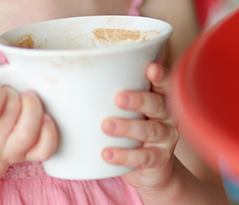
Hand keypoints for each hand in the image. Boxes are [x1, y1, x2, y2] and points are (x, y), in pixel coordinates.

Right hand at [0, 59, 57, 163]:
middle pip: (12, 113)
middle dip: (13, 95)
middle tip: (9, 93)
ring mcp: (11, 154)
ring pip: (28, 133)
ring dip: (33, 107)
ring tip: (28, 97)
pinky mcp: (30, 156)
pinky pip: (46, 149)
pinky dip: (49, 130)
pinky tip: (44, 116)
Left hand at [101, 62, 179, 190]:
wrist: (149, 170)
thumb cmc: (132, 133)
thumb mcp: (127, 113)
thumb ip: (112, 98)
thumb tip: (71, 84)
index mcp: (159, 99)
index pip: (162, 84)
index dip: (159, 76)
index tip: (150, 68)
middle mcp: (167, 116)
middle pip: (157, 104)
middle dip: (138, 100)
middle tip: (118, 98)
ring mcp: (165, 138)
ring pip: (150, 130)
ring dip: (127, 127)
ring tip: (106, 126)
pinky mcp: (159, 159)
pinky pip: (143, 157)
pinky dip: (125, 155)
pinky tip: (108, 153)